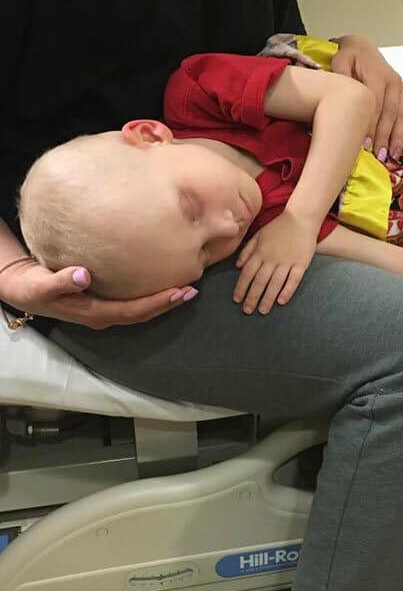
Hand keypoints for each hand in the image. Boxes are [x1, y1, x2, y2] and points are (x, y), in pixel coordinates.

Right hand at [0, 258, 196, 329]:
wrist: (23, 290)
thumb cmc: (32, 286)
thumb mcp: (41, 284)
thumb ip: (61, 280)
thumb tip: (83, 274)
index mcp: (94, 313)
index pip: (133, 311)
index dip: (158, 303)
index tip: (180, 292)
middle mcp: (103, 316)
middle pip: (143, 313)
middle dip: (168, 303)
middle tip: (192, 290)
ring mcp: (104, 310)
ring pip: (140, 309)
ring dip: (163, 301)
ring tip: (186, 289)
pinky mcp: (103, 301)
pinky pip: (133, 301)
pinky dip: (151, 295)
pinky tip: (163, 283)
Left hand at [233, 210, 317, 313]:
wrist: (302, 217)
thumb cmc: (278, 226)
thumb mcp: (259, 234)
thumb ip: (247, 250)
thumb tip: (238, 266)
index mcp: (261, 252)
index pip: (248, 272)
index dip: (241, 287)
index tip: (237, 299)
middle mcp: (272, 258)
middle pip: (260, 281)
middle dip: (252, 297)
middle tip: (248, 311)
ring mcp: (287, 261)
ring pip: (275, 283)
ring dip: (268, 298)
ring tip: (262, 311)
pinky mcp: (301, 263)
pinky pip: (294, 280)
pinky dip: (287, 291)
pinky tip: (281, 301)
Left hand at [332, 34, 402, 161]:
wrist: (362, 48)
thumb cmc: (348, 58)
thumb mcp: (340, 63)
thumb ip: (342, 78)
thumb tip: (344, 99)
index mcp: (378, 76)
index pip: (376, 105)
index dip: (371, 126)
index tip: (366, 145)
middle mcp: (393, 83)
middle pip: (390, 114)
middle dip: (385, 137)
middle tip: (379, 156)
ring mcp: (400, 89)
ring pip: (401, 116)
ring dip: (398, 138)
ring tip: (393, 156)